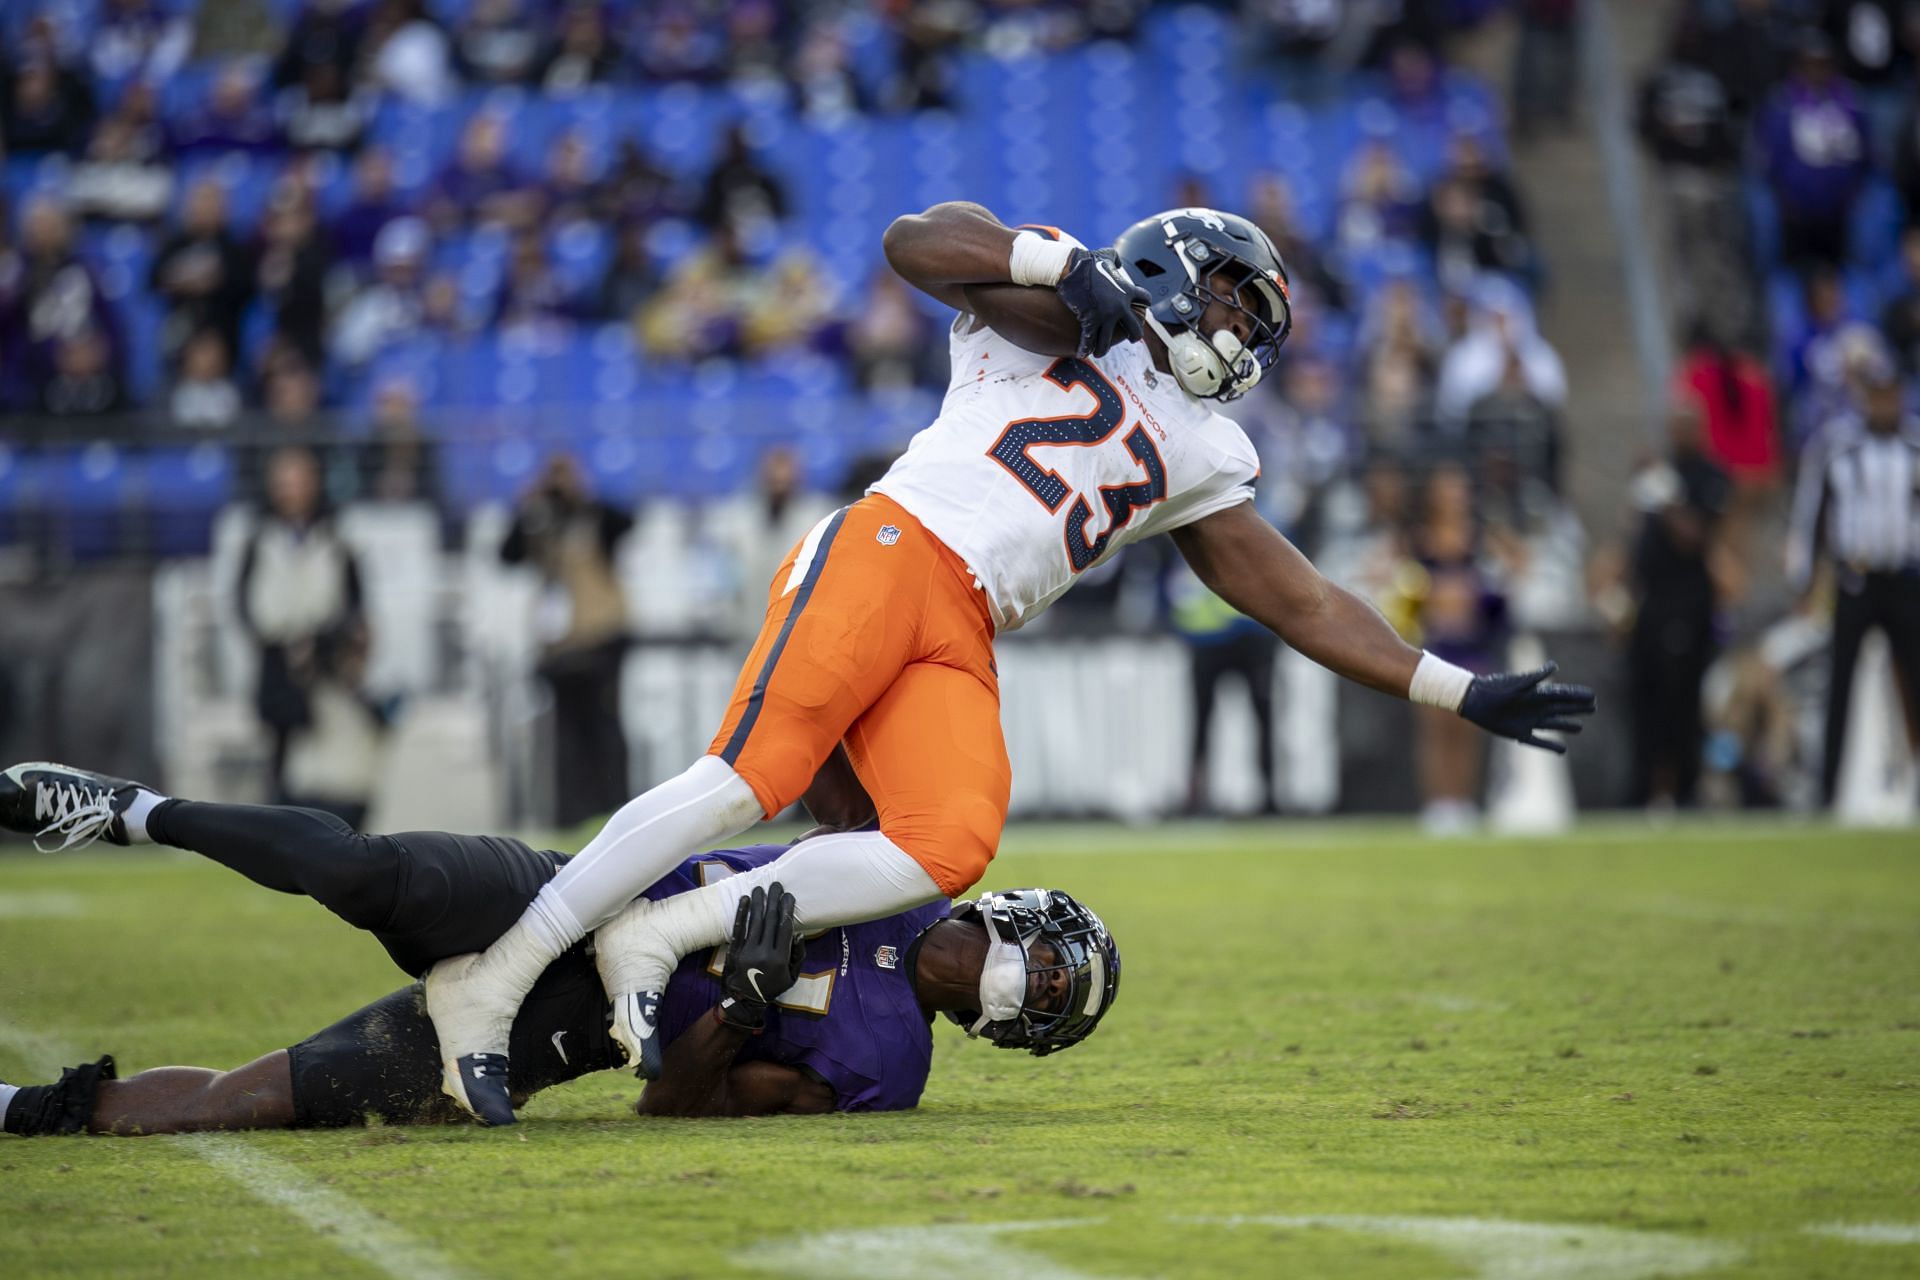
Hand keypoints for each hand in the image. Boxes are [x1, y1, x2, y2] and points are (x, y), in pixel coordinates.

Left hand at [716, 882, 804, 1030]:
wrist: (743, 1001)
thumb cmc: (771, 987)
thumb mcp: (791, 976)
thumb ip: (797, 955)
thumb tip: (798, 933)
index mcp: (780, 958)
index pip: (785, 928)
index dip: (787, 910)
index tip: (789, 896)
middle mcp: (764, 952)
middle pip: (770, 920)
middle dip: (774, 900)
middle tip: (776, 885)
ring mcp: (747, 950)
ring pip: (754, 921)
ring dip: (758, 902)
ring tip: (761, 887)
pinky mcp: (734, 949)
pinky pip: (739, 928)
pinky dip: (742, 913)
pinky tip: (744, 900)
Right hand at [1055, 248, 1148, 357]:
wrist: (1071, 268)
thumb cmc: (1087, 261)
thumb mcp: (1107, 255)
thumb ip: (1115, 259)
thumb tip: (1117, 263)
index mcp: (1127, 291)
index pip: (1145, 299)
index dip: (1145, 303)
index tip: (1143, 308)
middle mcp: (1120, 307)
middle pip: (1135, 328)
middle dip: (1134, 335)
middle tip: (1132, 338)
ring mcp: (1106, 316)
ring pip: (1109, 341)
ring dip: (1104, 348)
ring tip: (1100, 352)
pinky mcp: (1090, 321)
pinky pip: (1089, 340)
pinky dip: (1085, 348)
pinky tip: (1082, 352)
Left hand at [1459, 661, 1595, 753]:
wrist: (1475, 699)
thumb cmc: (1496, 688)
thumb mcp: (1518, 682)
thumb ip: (1536, 677)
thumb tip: (1555, 667)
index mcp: (1538, 694)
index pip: (1563, 695)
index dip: (1578, 696)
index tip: (1593, 696)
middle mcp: (1536, 707)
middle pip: (1562, 709)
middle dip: (1577, 709)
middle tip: (1593, 708)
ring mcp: (1529, 721)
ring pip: (1553, 724)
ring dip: (1566, 725)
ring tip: (1580, 727)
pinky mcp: (1519, 733)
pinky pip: (1538, 741)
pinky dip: (1550, 746)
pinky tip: (1563, 750)